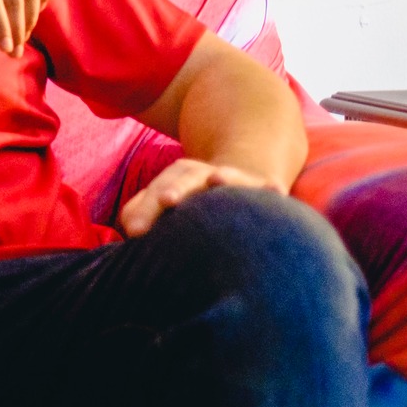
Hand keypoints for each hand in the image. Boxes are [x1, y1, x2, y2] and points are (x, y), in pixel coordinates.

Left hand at [118, 157, 278, 237]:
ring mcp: (235, 179)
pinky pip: (267, 187)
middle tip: (167, 200)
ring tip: (218, 178)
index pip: (157, 191)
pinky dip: (270, 188)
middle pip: (186, 177)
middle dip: (176, 187)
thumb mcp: (162, 205)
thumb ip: (140, 214)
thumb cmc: (189, 204)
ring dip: (224, 176)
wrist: (232, 179)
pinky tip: (275, 190)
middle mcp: (203, 175)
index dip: (145, 209)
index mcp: (176, 178)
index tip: (134, 231)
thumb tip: (131, 231)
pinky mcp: (262, 187)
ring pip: (228, 175)